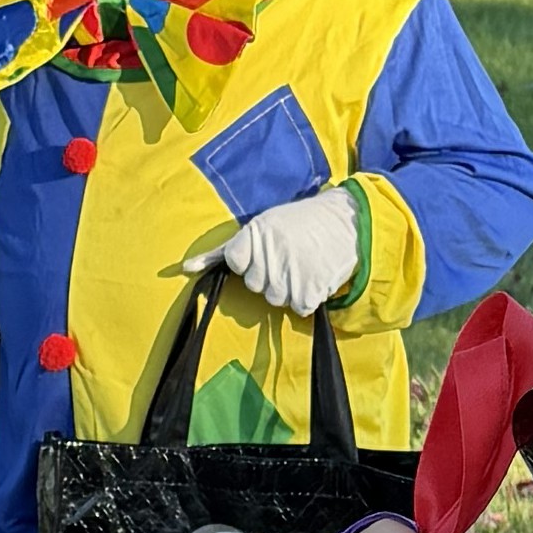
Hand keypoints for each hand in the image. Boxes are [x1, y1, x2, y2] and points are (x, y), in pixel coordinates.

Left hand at [207, 183, 362, 318]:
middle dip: (270, 275)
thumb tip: (185, 269)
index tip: (267, 248)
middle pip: (255, 286)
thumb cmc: (298, 225)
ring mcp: (290, 276)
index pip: (234, 263)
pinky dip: (308, 297)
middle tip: (289, 256)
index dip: (250, 260)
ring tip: (303, 265)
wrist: (347, 223)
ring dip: (289, 288)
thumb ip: (223, 251)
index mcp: (256, 234)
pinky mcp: (309, 292)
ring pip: (275, 300)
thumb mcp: (261, 226)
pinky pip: (298, 308)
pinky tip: (315, 276)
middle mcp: (270, 255)